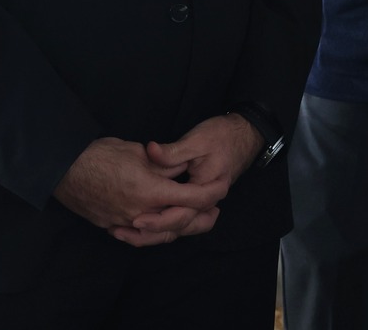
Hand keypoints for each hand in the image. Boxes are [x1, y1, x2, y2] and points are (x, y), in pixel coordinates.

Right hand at [53, 137, 218, 247]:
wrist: (63, 168)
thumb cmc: (101, 153)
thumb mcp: (139, 151)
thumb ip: (165, 164)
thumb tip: (182, 169)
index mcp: (150, 190)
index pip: (191, 199)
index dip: (211, 194)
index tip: (223, 189)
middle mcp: (139, 212)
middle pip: (179, 224)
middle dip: (201, 219)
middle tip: (215, 211)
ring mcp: (123, 223)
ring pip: (158, 234)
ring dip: (179, 228)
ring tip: (193, 218)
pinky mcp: (110, 226)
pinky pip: (138, 235)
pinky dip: (154, 231)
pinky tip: (161, 223)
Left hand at [123, 114, 261, 243]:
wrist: (245, 134)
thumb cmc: (222, 135)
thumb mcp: (197, 140)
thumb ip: (173, 151)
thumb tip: (149, 151)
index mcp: (208, 189)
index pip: (182, 214)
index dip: (158, 219)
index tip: (136, 219)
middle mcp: (207, 202)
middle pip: (179, 228)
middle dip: (150, 233)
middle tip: (122, 231)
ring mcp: (203, 203)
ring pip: (178, 228)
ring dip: (152, 233)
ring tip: (124, 232)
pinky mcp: (197, 201)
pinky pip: (179, 220)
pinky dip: (160, 225)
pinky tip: (139, 224)